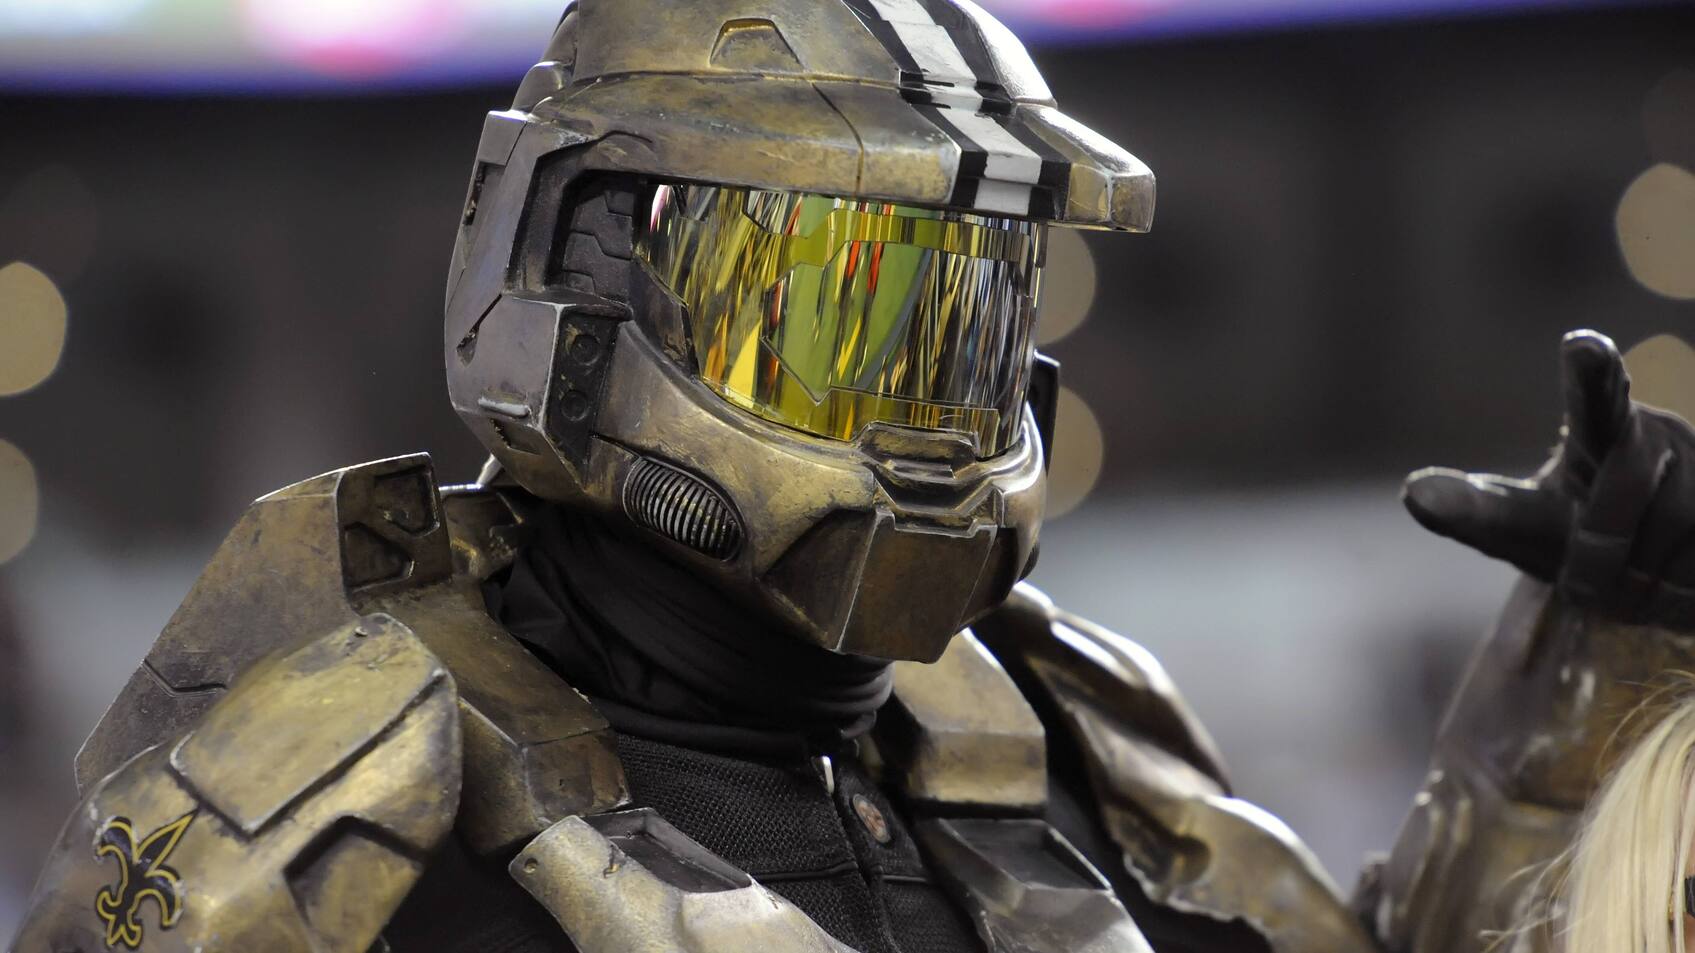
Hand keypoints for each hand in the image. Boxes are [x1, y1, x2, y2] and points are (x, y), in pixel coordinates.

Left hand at [1403, 330, 1694, 629]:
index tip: (1582, 346)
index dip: (1593, 371)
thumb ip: (1471, 509)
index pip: (1594, 394)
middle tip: (1586, 587)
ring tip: (1632, 586)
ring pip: (1678, 540)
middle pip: (1621, 505)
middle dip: (1596, 559)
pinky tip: (1671, 592)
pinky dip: (1682, 596)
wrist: (1648, 575)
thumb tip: (1414, 492)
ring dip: (1644, 585)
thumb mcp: (1517, 526)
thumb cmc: (1571, 537)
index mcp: (1599, 428)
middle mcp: (1662, 432)